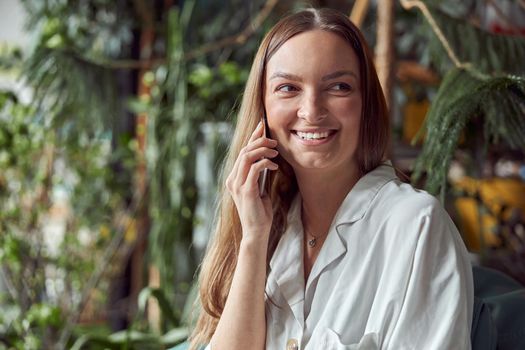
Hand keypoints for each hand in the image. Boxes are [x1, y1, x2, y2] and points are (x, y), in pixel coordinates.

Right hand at [226, 121, 278, 239]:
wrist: (256, 231)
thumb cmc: (260, 211)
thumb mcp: (259, 188)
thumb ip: (259, 174)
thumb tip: (267, 156)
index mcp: (234, 178)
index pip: (242, 152)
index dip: (252, 137)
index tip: (262, 126)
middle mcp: (232, 179)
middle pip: (244, 150)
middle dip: (259, 141)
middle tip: (274, 141)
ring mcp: (237, 185)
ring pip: (247, 156)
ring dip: (263, 150)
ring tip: (275, 152)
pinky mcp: (245, 190)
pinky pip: (255, 168)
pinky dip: (266, 163)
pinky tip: (274, 166)